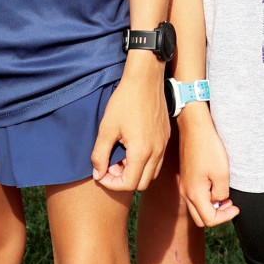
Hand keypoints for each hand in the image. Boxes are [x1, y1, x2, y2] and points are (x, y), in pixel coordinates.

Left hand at [93, 55, 168, 190]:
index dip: (111, 183)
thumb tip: (98, 173)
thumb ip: (100, 154)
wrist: (145, 79)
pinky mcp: (165, 137)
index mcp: (141, 152)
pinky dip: (144, 162)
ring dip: (135, 172)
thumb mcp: (107, 128)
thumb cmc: (125, 101)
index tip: (101, 173)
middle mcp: (156, 152)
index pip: (129, 184)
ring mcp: (163, 145)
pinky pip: (157, 160)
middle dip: (124, 180)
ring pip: (151, 174)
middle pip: (142, 184)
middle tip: (110, 165)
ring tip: (121, 157)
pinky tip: (132, 147)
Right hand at [175, 107, 237, 226]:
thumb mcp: (221, 173)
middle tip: (230, 204)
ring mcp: (184, 185)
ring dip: (211, 206)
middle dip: (217, 215)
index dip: (225, 217)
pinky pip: (195, 196)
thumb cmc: (208, 148)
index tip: (236, 207)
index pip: (209, 219)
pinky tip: (216, 184)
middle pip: (201, 218)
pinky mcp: (186, 177)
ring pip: (197, 208)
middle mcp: (186, 192)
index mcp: (194, 194)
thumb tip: (219, 201)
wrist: (195, 127)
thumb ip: (221, 193)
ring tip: (225, 194)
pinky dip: (206, 197)